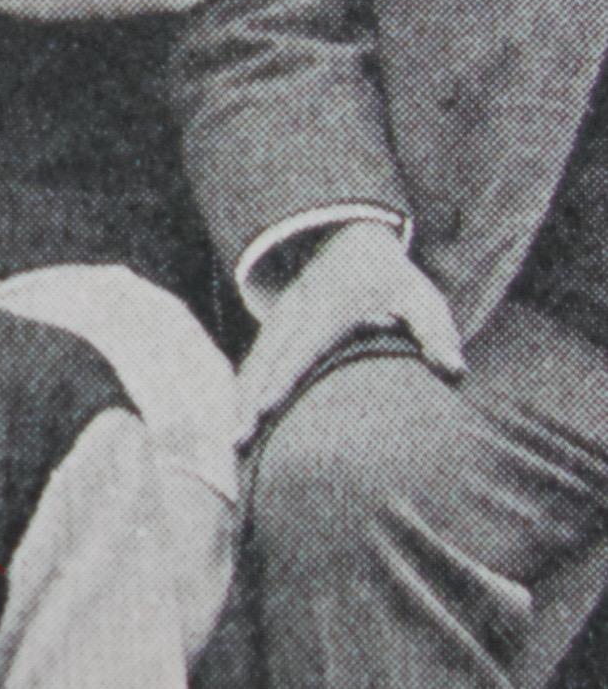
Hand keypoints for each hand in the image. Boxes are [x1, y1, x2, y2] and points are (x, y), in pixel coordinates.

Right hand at [238, 221, 464, 445]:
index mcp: (331, 309)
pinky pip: (251, 366)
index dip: (283, 380)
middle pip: (268, 363)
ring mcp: (278, 324)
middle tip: (238, 442)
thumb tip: (456, 371)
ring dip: (240, 404)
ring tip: (232, 445)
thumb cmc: (392, 281)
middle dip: (251, 402)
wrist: (349, 243)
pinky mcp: (271, 334)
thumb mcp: (420, 297)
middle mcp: (297, 315)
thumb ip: (436, 331)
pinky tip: (234, 425)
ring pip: (254, 366)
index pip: (303, 348)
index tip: (265, 408)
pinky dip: (241, 394)